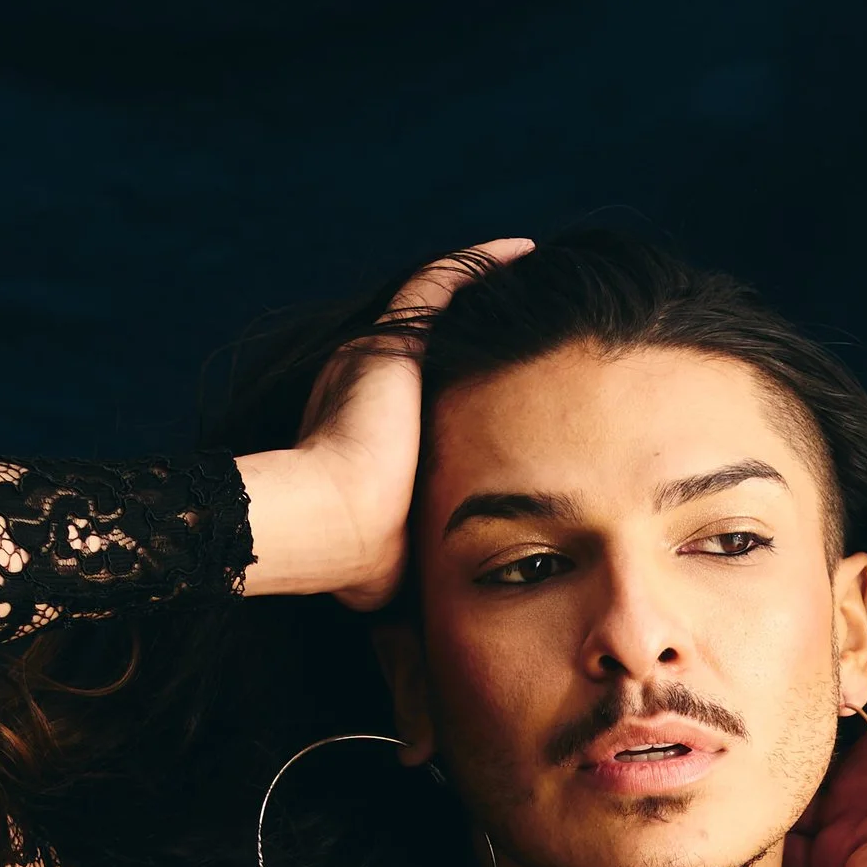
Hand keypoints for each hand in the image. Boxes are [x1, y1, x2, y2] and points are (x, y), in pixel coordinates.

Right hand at [238, 240, 533, 606]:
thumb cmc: (363, 557)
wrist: (333, 527)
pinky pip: (444, 283)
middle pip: (439, 344)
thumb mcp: (403, 556)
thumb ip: (419, 552)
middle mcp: (371, 383)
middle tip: (533, 325)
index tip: (508, 384)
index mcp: (373, 429)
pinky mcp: (392, 342)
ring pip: (441, 307)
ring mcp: (378, 358)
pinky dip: (480, 264)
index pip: (428, 391)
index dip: (466, 383)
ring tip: (534, 281)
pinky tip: (523, 253)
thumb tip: (424, 614)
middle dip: (484, 335)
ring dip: (486, 293)